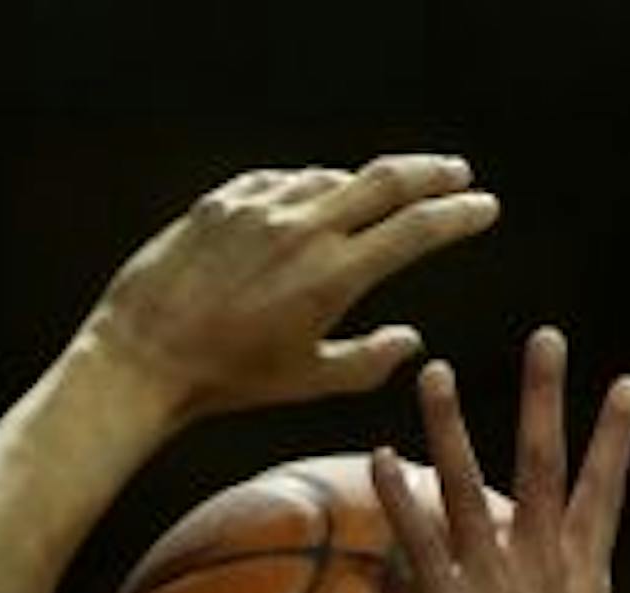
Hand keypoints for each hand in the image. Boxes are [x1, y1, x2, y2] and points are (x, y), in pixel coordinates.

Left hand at [85, 156, 498, 423]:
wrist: (144, 356)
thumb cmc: (227, 380)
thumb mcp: (307, 382)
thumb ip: (369, 361)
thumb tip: (412, 340)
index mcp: (334, 275)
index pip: (416, 228)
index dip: (459, 215)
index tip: (485, 207)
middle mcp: (303, 228)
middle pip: (386, 178)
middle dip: (431, 172)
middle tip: (456, 173)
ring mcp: (262, 206)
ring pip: (331, 178)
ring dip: (362, 185)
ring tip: (377, 199)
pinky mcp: (225, 200)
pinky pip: (281, 182)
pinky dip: (306, 190)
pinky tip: (310, 203)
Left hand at [372, 333, 629, 592]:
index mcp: (591, 577)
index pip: (607, 489)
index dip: (617, 436)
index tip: (627, 384)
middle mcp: (543, 567)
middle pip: (543, 463)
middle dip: (546, 396)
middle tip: (545, 336)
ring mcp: (494, 587)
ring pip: (468, 488)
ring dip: (449, 427)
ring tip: (434, 373)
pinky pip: (418, 545)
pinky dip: (398, 498)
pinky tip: (376, 457)